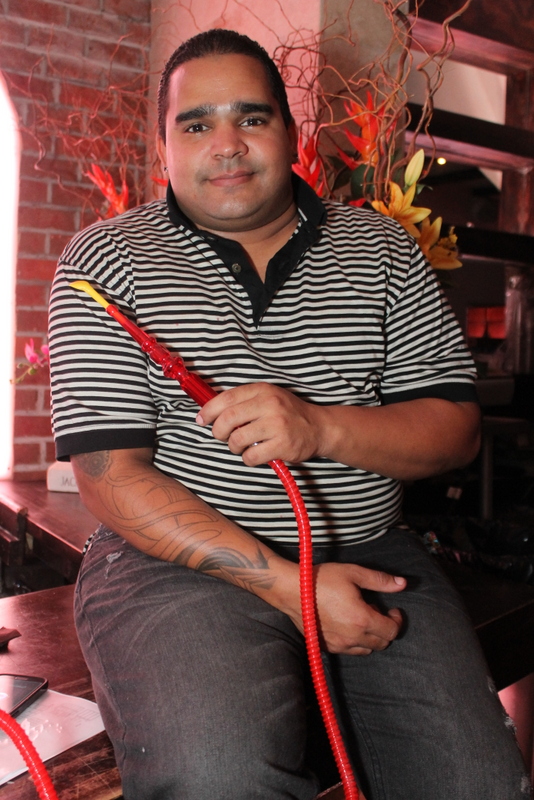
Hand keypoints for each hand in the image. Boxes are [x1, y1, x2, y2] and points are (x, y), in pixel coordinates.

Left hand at [196, 382, 325, 465]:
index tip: (202, 419)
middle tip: (222, 436)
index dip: (208, 410)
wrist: (319, 427)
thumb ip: (243, 401)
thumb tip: (210, 410)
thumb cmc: (288, 414)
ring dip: (234, 447)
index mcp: (262, 390)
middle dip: (218, 432)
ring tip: (242, 446)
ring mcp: (276, 425)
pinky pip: (251, 456)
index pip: (226, 398)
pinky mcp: (282, 445)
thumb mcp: (268, 397)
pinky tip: (256, 454)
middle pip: (227, 420)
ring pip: (237, 440)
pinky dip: (248, 458)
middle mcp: (269, 405)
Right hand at [286, 562, 405, 654]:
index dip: (396, 621)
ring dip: (370, 636)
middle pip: (382, 643)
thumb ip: (380, 580)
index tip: (392, 609)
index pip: (391, 631)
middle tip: (375, 610)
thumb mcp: (353, 573)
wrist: (292, 590)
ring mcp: (339, 645)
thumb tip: (402, 583)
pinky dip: (354, 641)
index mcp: (362, 619)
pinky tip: (346, 623)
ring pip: (366, 650)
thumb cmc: (322, 579)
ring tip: (360, 617)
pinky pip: (349, 650)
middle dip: (385, 628)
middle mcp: (352, 637)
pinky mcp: (327, 647)